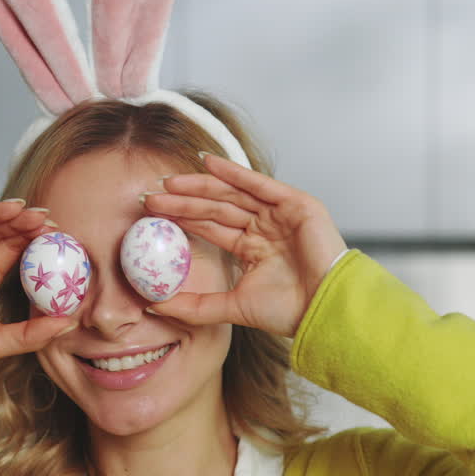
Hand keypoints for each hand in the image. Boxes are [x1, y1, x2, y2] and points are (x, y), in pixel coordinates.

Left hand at [140, 153, 347, 337]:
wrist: (323, 310)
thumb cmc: (287, 311)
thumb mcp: (231, 308)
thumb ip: (194, 306)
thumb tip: (154, 306)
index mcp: (252, 248)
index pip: (210, 227)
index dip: (182, 218)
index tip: (152, 213)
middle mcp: (264, 227)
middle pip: (216, 207)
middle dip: (184, 200)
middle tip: (151, 195)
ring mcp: (280, 214)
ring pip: (233, 194)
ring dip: (201, 185)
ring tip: (170, 182)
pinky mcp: (296, 204)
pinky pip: (259, 184)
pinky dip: (234, 173)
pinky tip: (207, 164)